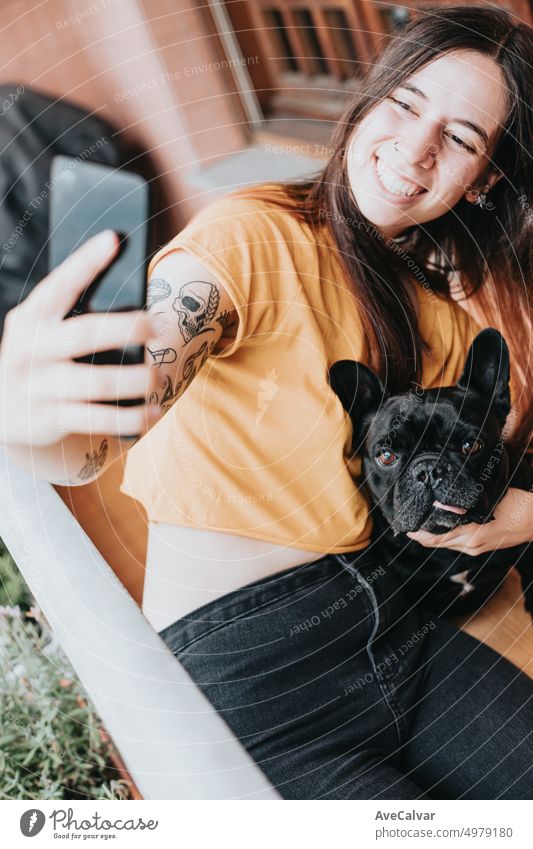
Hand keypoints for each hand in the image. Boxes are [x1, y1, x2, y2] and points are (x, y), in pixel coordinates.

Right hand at [0, 230, 159, 447]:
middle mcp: (30, 350)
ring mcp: (38, 387)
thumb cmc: (43, 357)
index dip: (86, 262)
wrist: (7, 413)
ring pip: (97, 383)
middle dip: (126, 328)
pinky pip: (96, 419)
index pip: (60, 285)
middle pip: (84, 334)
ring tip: (159, 376)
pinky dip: (129, 417)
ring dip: (135, 380)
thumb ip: (73, 309)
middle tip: (158, 326)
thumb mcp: (44, 329)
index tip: (114, 239)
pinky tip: (152, 412)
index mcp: (30, 318)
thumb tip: (128, 276)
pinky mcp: (49, 419)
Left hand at [407, 487, 532, 554]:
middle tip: (404, 522)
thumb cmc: (518, 504)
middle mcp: (471, 543)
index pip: (435, 537)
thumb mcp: (491, 497)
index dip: (417, 532)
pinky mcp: (480, 547)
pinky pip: (454, 543)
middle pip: (435, 543)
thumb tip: (443, 495)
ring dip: (430, 536)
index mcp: (472, 532)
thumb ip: (467, 499)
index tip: (403, 523)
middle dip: (419, 534)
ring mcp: (476, 547)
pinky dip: (442, 536)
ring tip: (416, 523)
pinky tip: (436, 526)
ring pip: (444, 544)